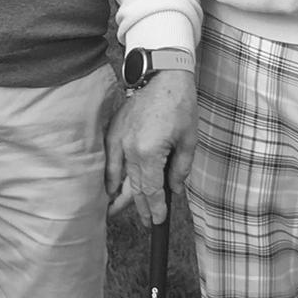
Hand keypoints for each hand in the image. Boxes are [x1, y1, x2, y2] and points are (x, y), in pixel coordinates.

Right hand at [104, 73, 196, 226]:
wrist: (162, 75)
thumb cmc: (179, 104)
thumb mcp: (188, 140)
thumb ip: (180, 168)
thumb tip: (174, 189)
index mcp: (149, 152)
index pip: (151, 189)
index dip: (155, 208)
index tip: (159, 220)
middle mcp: (129, 149)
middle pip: (134, 186)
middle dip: (141, 206)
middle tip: (147, 222)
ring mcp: (118, 140)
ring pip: (120, 176)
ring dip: (123, 195)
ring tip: (121, 213)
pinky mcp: (114, 130)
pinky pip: (109, 160)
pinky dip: (109, 176)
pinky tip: (109, 188)